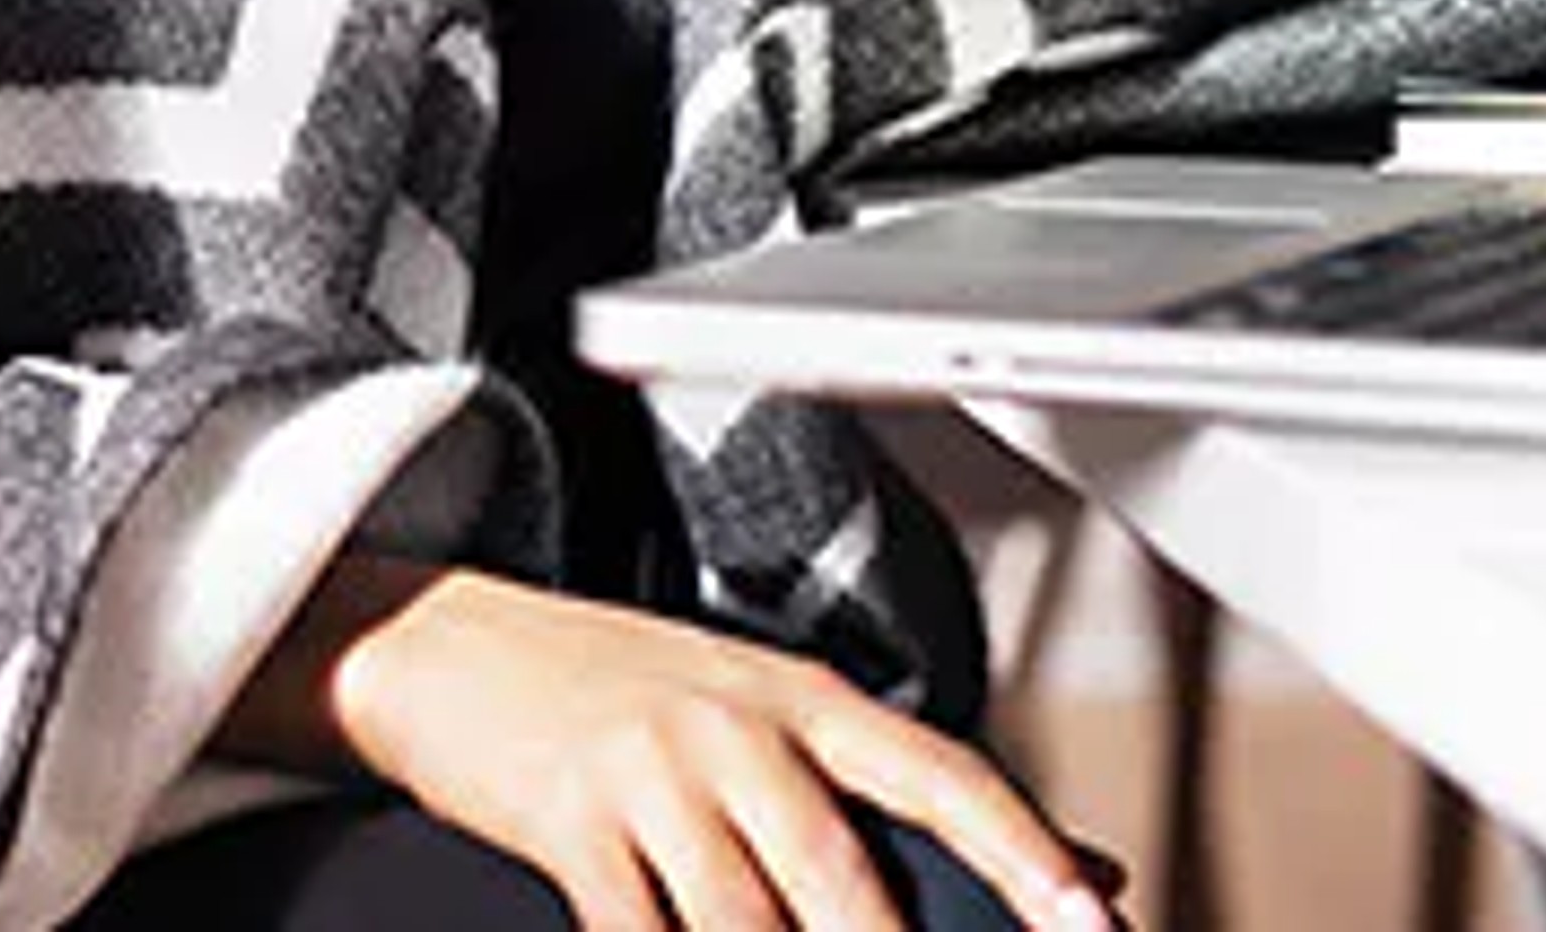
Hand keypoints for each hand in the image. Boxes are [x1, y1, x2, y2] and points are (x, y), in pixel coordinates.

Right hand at [230, 553, 1120, 931]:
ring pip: (748, 923)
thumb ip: (900, 785)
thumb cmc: (616, 685)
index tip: (1099, 923)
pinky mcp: (571, 821)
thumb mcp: (762, 704)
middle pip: (847, 877)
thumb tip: (1082, 866)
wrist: (446, 641)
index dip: (1030, 856)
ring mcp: (651, 773)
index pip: (946, 775)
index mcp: (803, 698)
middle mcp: (738, 728)